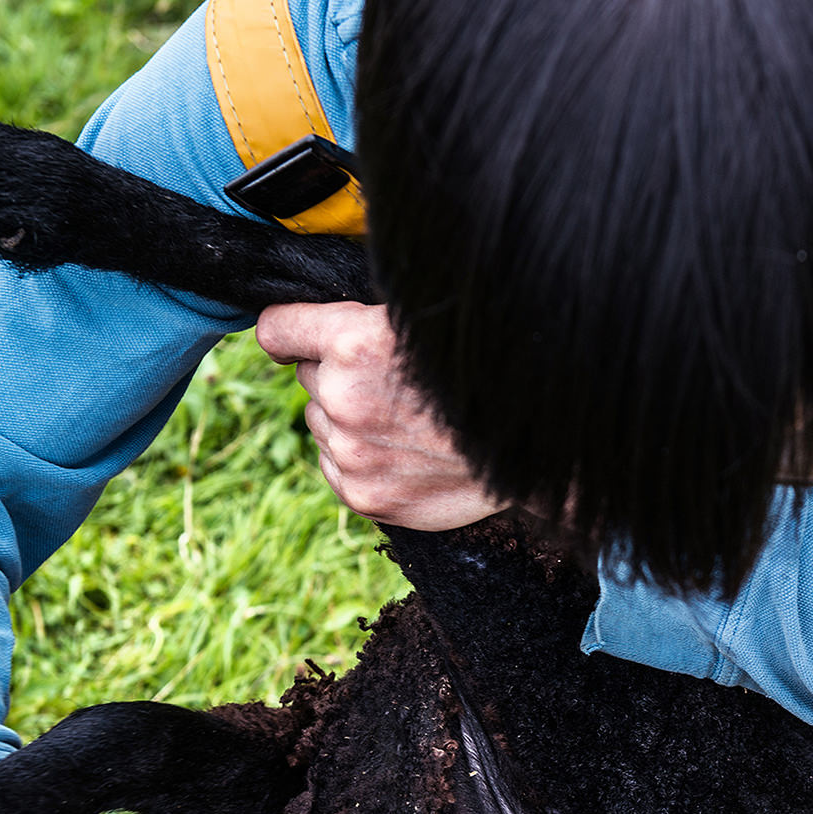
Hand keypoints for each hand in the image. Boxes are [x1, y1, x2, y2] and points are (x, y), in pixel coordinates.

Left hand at [257, 301, 507, 529]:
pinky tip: (402, 451)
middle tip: (392, 383)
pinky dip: (357, 458)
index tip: (295, 338)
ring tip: (405, 421)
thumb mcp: (430, 322)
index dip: (288, 331)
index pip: (277, 330)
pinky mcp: (363, 494)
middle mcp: (343, 397)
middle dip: (338, 374)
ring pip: (320, 422)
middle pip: (308, 377)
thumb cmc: (487, 372)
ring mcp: (350, 451)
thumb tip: (328, 320)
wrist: (535, 446)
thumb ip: (372, 319)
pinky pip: (332, 465)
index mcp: (354, 342)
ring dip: (348, 418)